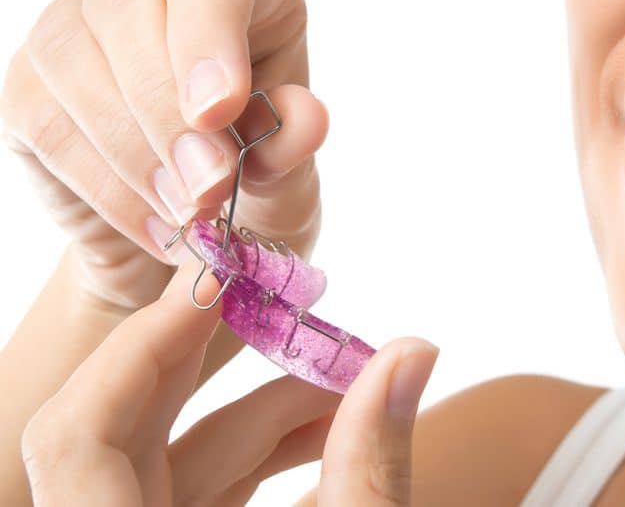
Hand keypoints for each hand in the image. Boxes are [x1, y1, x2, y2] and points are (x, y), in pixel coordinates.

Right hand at [0, 0, 326, 310]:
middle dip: (167, 110)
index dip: (210, 35)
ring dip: (132, 152)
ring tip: (187, 216)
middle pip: (129, 5)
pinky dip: (102, 185)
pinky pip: (44, 119)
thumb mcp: (288, 166)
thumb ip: (293, 142)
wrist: (194, 227)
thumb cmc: (254, 178)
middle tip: (210, 188)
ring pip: (71, 57)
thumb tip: (309, 118)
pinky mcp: (33, 81)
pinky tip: (152, 224)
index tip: (220, 110)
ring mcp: (78, 24)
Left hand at [21, 263, 438, 505]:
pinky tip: (334, 416)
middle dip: (207, 352)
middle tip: (274, 295)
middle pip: (117, 421)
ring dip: (263, 401)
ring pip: (170, 449)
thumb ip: (374, 461)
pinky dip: (265, 443)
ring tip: (346, 369)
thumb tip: (412, 353)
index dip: (141, 345)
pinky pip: (199, 476)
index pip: (77, 431)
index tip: (217, 284)